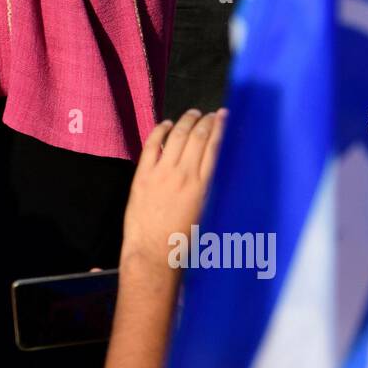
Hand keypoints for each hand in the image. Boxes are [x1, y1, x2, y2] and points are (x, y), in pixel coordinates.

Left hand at [120, 109, 226, 277]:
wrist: (154, 253)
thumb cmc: (183, 241)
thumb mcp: (207, 214)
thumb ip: (212, 189)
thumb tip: (217, 168)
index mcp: (205, 187)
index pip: (216, 147)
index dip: (220, 128)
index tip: (224, 117)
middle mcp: (185, 175)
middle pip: (198, 137)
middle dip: (206, 121)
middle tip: (210, 114)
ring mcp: (162, 173)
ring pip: (177, 136)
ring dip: (186, 121)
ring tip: (192, 114)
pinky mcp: (143, 176)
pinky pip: (152, 145)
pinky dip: (160, 131)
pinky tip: (166, 124)